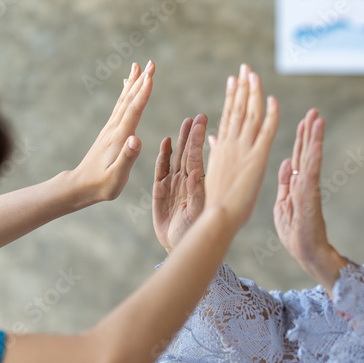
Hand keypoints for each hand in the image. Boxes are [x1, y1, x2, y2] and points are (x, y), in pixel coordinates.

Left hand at [70, 61, 153, 203]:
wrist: (81, 186)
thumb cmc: (102, 185)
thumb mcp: (117, 177)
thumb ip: (127, 158)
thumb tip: (137, 138)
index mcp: (120, 138)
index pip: (134, 111)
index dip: (143, 93)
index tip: (151, 76)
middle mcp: (115, 129)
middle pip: (129, 100)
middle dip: (141, 81)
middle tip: (150, 63)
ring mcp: (111, 129)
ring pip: (124, 101)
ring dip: (133, 83)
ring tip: (138, 66)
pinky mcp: (110, 131)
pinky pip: (120, 107)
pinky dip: (126, 93)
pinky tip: (127, 86)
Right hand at [153, 114, 207, 252]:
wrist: (179, 245)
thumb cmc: (194, 231)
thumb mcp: (197, 212)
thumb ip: (197, 193)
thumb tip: (196, 175)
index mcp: (197, 185)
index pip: (197, 157)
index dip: (199, 140)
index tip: (203, 123)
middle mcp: (186, 181)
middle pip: (188, 153)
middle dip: (192, 135)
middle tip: (197, 116)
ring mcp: (173, 184)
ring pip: (177, 157)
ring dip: (181, 140)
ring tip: (186, 122)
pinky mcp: (160, 190)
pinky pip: (161, 169)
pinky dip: (163, 156)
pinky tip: (167, 141)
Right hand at [203, 65, 278, 228]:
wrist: (219, 214)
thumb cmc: (215, 200)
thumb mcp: (213, 170)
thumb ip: (215, 150)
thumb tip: (213, 137)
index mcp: (221, 147)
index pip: (228, 116)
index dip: (232, 96)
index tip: (234, 80)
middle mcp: (231, 143)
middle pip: (238, 108)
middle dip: (242, 86)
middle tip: (245, 68)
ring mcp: (243, 148)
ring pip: (250, 114)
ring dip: (253, 92)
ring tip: (254, 74)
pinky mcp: (257, 157)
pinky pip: (266, 131)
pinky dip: (270, 114)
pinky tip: (272, 99)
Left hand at [274, 108, 346, 291]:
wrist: (306, 252)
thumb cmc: (295, 232)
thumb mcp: (283, 204)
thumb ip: (285, 183)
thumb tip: (286, 163)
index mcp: (295, 183)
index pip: (297, 155)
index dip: (300, 138)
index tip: (304, 120)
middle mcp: (304, 182)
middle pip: (306, 151)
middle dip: (309, 131)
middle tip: (314, 111)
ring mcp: (308, 188)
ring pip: (311, 157)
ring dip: (314, 138)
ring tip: (318, 119)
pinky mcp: (310, 196)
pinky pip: (312, 172)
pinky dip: (314, 157)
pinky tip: (316, 143)